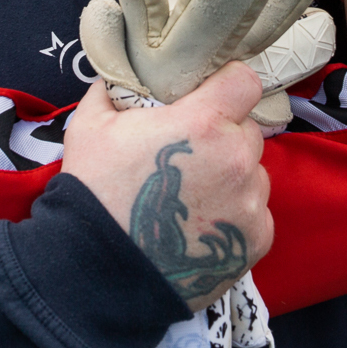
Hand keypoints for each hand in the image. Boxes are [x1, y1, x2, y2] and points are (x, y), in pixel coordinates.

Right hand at [60, 64, 270, 310]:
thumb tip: (122, 76)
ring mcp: (250, 203)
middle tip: (192, 156)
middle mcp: (236, 159)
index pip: (244, 82)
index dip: (227, 86)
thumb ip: (114, 92)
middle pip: (248, 132)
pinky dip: (236, 217)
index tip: (211, 97)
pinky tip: (201, 226)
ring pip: (255, 174)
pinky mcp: (256, 240)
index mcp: (204, 123)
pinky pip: (257, 214)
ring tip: (194, 198)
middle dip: (225, 137)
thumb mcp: (89, 126)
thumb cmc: (93, 191)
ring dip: (233, 178)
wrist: (96, 270)